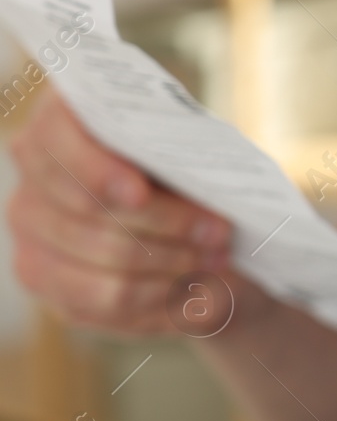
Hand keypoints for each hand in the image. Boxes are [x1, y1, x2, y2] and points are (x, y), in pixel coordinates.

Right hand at [7, 89, 245, 333]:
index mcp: (61, 119)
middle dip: (165, 224)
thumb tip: (198, 181)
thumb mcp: (193, 150)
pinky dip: (159, 295)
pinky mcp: (46, 279)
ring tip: (217, 257)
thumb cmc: (189, 168)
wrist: (191, 215)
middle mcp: (33, 174)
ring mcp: (31, 230)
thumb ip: (183, 155)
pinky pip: (104, 301)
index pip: (58, 139)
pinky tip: (193, 284)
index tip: (139, 194)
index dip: (96, 170)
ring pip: (102, 259)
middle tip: (220, 231)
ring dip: (172, 262)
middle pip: (88, 211)